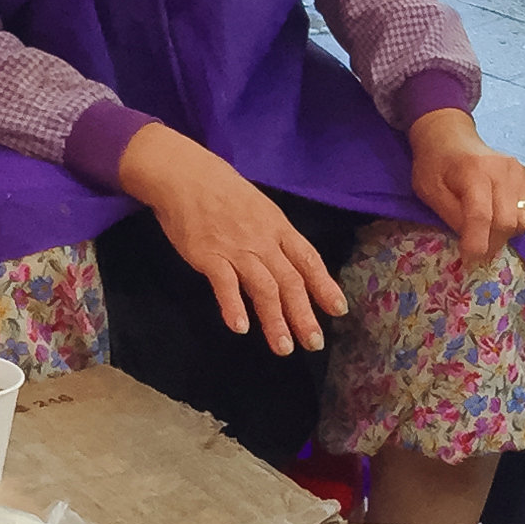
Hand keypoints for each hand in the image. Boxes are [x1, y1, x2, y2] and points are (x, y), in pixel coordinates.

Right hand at [115, 124, 346, 355]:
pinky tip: (240, 328)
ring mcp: (237, 249)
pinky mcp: (209, 255)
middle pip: (291, 281)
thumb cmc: (223, 192)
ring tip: (283, 348)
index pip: (308, 260)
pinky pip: (225, 284)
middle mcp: (263, 241)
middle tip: (314, 343)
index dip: (324, 286)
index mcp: (278, 228)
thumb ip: (274, 238)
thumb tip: (290, 265)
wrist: (186, 175)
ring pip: (264, 288)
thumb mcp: (260, 209)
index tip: (338, 310)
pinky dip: (233, 306)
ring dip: (275, 320)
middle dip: (304, 315)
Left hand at [407, 107, 524, 266]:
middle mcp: (503, 170)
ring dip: (505, 234)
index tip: (469, 259)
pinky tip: (501, 218)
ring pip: (524, 221)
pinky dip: (520, 223)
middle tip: (476, 250)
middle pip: (507, 222)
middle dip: (491, 244)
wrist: (451, 138)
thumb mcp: (430, 192)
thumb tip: (474, 242)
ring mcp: (520, 173)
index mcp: (474, 171)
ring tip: (487, 230)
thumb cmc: (435, 166)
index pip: (482, 216)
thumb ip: (453, 216)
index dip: (477, 244)